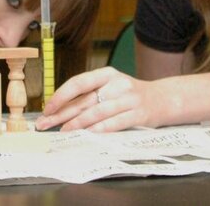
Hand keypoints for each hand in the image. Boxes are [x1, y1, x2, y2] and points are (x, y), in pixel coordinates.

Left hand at [35, 67, 160, 131]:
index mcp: (107, 74)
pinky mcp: (138, 114)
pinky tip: (87, 135)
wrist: (165, 98)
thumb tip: (60, 110)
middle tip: (44, 124)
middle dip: (61, 114)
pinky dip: (99, 129)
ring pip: (97, 112)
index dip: (60, 95)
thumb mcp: (112, 87)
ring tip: (63, 131)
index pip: (78, 82)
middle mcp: (117, 84)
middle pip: (84, 100)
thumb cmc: (131, 95)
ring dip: (77, 123)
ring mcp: (129, 99)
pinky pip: (114, 123)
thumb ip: (90, 96)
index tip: (47, 108)